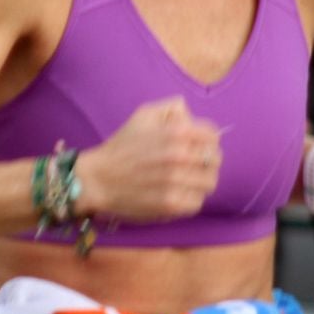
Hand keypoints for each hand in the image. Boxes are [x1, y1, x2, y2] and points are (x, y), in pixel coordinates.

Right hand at [76, 97, 220, 221]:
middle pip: (215, 160)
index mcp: (177, 132)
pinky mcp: (171, 204)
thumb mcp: (143, 115)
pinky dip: (190, 199)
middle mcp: (180, 156)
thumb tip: (191, 115)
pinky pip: (197, 202)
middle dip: (206, 161)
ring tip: (186, 181)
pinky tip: (177, 194)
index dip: (207, 140)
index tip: (198, 146)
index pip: (213, 136)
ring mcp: (176, 182)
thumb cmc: (121, 146)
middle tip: (193, 165)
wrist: (98, 179)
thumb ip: (171, 108)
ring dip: (200, 181)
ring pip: (209, 183)